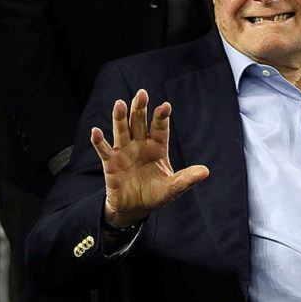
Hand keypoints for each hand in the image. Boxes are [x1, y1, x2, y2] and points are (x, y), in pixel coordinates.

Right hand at [91, 88, 208, 227]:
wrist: (134, 208)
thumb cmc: (155, 195)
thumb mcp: (173, 189)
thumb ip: (186, 179)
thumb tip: (205, 171)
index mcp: (157, 147)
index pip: (159, 128)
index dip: (161, 117)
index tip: (165, 106)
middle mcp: (140, 145)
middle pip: (139, 122)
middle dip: (140, 109)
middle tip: (142, 93)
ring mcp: (124, 151)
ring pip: (121, 130)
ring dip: (120, 117)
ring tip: (120, 104)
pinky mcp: (110, 162)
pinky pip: (104, 149)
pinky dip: (99, 141)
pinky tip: (95, 131)